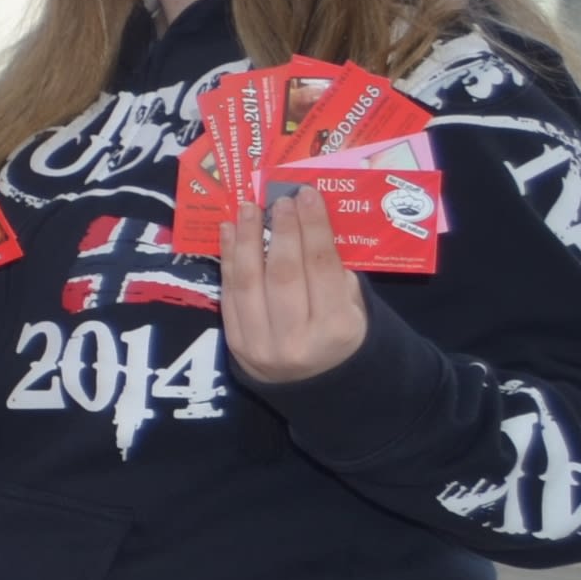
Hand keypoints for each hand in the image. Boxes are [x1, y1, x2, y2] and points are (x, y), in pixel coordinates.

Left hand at [224, 186, 370, 383]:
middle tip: (278, 199)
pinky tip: (228, 232)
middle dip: (281, 230)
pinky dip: (227, 259)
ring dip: (246, 239)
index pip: (322, 268)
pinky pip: (228, 293)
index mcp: (337, 329)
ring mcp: (261, 344)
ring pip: (250, 281)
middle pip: (284, 273)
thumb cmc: (339, 334)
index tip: (307, 195)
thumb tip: (308, 221)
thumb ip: (335, 271)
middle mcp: (297, 339)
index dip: (313, 227)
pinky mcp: (235, 344)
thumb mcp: (353, 307)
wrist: (314, 385)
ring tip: (247, 207)